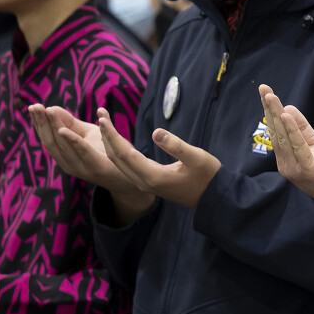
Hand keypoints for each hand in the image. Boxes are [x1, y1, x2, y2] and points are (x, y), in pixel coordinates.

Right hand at [28, 104, 148, 206]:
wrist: (131, 174)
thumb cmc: (107, 152)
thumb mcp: (87, 134)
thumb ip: (70, 123)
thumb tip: (51, 108)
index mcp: (64, 157)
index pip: (47, 138)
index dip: (39, 123)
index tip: (32, 107)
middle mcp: (69, 164)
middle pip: (51, 142)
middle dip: (42, 124)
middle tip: (35, 107)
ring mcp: (82, 168)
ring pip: (63, 147)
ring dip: (54, 127)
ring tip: (47, 111)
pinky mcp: (98, 168)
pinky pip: (83, 153)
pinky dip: (73, 141)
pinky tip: (63, 130)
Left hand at [98, 107, 220, 209]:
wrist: (213, 198)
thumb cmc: (208, 176)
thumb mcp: (196, 157)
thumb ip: (176, 145)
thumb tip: (155, 132)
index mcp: (152, 176)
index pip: (125, 153)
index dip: (112, 135)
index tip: (103, 119)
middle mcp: (143, 182)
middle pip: (116, 158)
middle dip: (106, 136)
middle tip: (100, 115)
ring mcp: (145, 183)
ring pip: (119, 163)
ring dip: (110, 143)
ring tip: (104, 124)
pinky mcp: (149, 181)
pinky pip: (126, 166)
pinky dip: (118, 151)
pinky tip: (116, 140)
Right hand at [261, 85, 313, 221]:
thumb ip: (302, 129)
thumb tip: (287, 109)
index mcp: (286, 158)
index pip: (276, 130)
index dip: (270, 110)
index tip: (265, 91)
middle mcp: (286, 164)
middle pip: (276, 131)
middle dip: (270, 109)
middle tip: (263, 88)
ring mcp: (295, 169)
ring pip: (284, 137)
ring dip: (277, 116)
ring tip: (272, 98)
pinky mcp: (308, 171)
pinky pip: (299, 147)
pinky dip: (292, 131)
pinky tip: (286, 117)